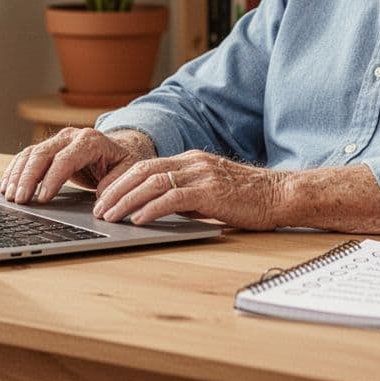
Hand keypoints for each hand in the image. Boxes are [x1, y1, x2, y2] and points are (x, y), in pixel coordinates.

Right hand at [0, 127, 152, 204]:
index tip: (42, 199)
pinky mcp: (50, 147)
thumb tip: (100, 200)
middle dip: (28, 178)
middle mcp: (71, 135)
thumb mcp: (129, 171)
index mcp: (91, 140)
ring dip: (18, 175)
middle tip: (19, 200)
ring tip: (10, 196)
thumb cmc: (124, 161)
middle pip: (42, 154)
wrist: (120, 148)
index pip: (65, 159)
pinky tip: (8, 184)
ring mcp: (58, 139)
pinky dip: (16, 170)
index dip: (51, 179)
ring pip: (31, 154)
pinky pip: (27, 156)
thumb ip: (116, 183)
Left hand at [93, 150, 287, 229]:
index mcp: (191, 161)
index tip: (104, 198)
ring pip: (152, 182)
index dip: (121, 181)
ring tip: (110, 216)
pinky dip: (151, 208)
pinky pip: (172, 197)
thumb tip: (158, 208)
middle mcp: (192, 162)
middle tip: (98, 209)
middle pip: (142, 171)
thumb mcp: (210, 192)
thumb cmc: (249, 198)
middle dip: (115, 190)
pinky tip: (138, 220)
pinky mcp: (210, 191)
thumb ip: (185, 195)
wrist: (280, 195)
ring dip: (126, 200)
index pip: (146, 166)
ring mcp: (201, 174)